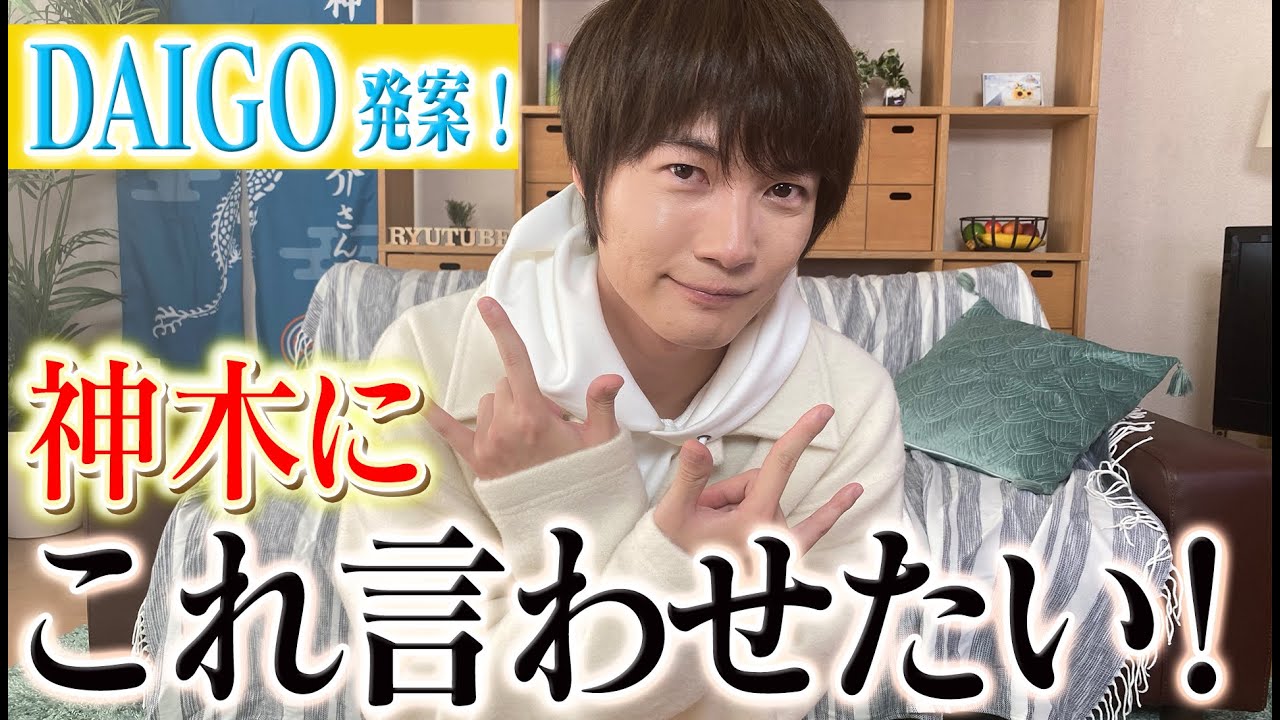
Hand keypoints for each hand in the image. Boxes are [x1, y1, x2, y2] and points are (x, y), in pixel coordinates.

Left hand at [426, 297, 624, 478]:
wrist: (566, 524)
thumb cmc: (585, 479)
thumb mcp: (602, 442)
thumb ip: (601, 405)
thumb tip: (609, 379)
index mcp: (534, 416)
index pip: (516, 361)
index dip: (503, 330)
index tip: (488, 304)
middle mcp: (506, 427)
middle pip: (504, 385)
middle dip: (523, 392)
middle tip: (548, 422)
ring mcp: (488, 445)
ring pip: (487, 405)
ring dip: (504, 409)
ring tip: (528, 436)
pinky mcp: (478, 462)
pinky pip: (452, 433)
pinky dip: (438, 417)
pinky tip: (419, 402)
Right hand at [653, 404, 863, 560]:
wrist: (678, 595)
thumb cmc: (675, 557)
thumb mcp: (675, 516)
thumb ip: (690, 477)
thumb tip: (697, 444)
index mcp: (754, 519)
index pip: (780, 464)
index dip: (801, 433)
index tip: (824, 410)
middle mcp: (775, 531)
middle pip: (757, 483)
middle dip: (727, 490)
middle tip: (699, 516)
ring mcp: (782, 544)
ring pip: (764, 499)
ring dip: (738, 506)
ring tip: (711, 532)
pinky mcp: (784, 554)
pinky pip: (812, 528)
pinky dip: (830, 511)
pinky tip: (855, 490)